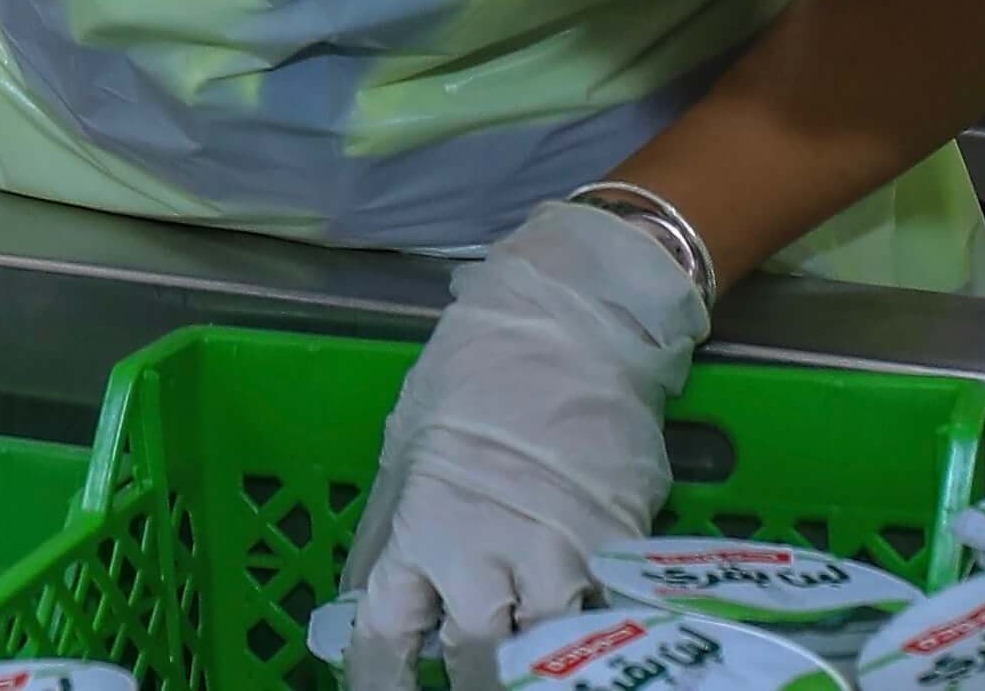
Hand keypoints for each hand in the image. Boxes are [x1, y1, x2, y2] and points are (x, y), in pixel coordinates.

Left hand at [344, 200, 706, 690]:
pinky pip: (606, 620)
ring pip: (543, 655)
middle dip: (472, 681)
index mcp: (414, 529)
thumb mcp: (405, 452)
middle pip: (473, 659)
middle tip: (471, 677)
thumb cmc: (474, 379)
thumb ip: (389, 534)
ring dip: (534, 667)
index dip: (377, 683)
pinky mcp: (618, 551)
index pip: (383, 636)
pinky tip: (591, 642)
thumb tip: (365, 598)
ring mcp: (554, 557)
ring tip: (532, 663)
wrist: (568, 329)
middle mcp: (480, 555)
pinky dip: (596, 638)